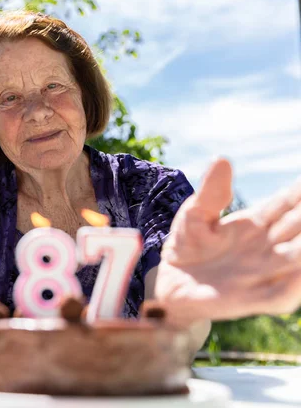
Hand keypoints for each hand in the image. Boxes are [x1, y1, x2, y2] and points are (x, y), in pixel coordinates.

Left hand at [150, 159, 300, 325]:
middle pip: (300, 227)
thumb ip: (210, 192)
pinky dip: (295, 284)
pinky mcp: (252, 298)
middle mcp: (267, 247)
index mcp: (256, 224)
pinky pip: (281, 293)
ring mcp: (262, 273)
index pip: (287, 204)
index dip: (300, 192)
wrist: (171, 282)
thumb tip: (221, 160)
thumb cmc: (187, 246)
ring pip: (298, 258)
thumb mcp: (194, 214)